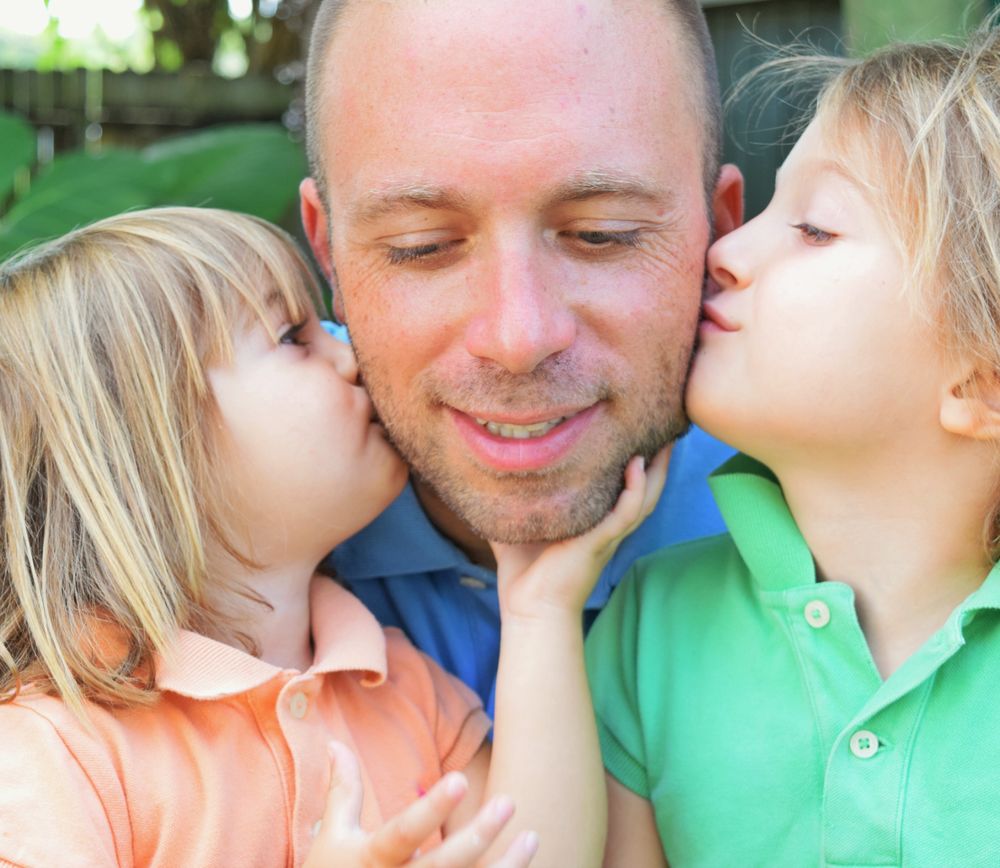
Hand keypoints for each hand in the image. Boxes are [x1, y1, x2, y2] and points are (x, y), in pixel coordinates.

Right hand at [304, 741, 538, 867]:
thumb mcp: (333, 837)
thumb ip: (343, 791)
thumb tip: (336, 742)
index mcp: (373, 860)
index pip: (405, 832)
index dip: (433, 809)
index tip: (461, 780)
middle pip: (445, 865)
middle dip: (478, 835)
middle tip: (508, 802)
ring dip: (505, 867)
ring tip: (532, 838)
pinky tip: (524, 866)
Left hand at [491, 448, 669, 618]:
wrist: (528, 608)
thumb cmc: (523, 575)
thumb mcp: (519, 526)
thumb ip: (512, 504)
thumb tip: (486, 477)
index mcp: (594, 524)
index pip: (623, 490)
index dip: (635, 465)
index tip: (638, 434)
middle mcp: (607, 528)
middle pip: (645, 490)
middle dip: (657, 462)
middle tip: (666, 430)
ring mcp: (607, 535)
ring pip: (645, 498)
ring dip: (657, 470)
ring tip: (666, 441)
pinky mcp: (600, 542)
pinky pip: (627, 511)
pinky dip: (635, 488)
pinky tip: (636, 465)